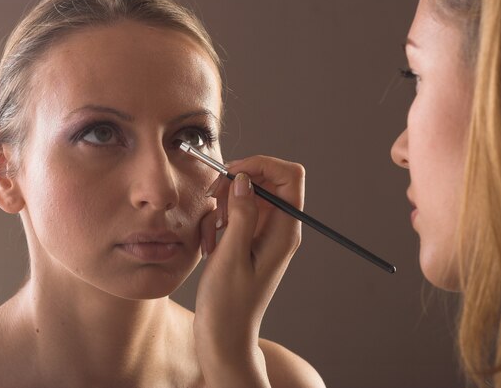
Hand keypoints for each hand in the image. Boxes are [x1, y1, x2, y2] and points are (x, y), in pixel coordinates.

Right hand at [194, 155, 305, 387]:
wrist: (223, 336)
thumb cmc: (228, 305)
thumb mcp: (231, 256)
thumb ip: (241, 214)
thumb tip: (245, 180)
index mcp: (284, 232)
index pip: (289, 176)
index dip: (262, 165)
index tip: (232, 172)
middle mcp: (278, 229)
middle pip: (264, 181)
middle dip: (235, 186)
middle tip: (214, 202)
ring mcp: (263, 234)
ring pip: (244, 196)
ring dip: (222, 207)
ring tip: (211, 236)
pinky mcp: (248, 240)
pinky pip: (233, 215)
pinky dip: (217, 222)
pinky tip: (210, 245)